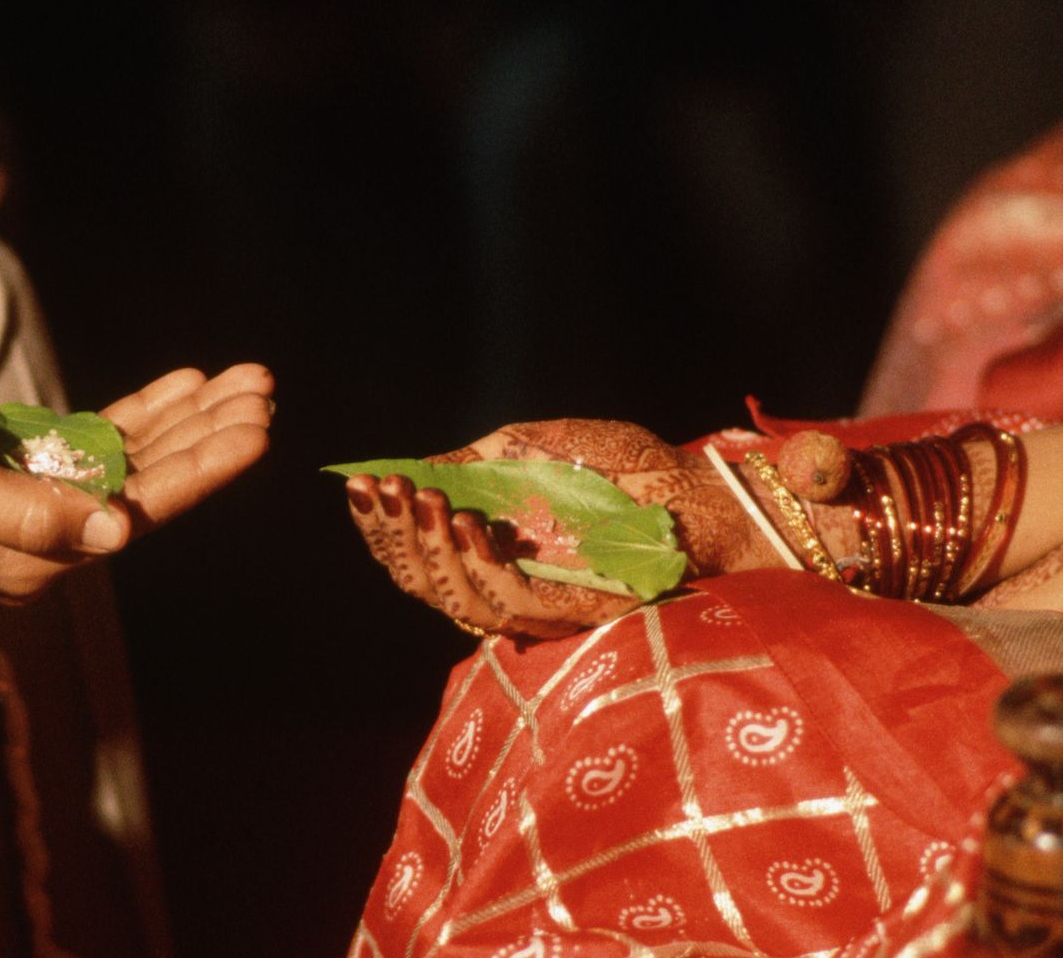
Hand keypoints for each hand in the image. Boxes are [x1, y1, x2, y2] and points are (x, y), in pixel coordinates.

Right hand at [0, 364, 271, 598]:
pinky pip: (101, 443)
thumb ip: (27, 516)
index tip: (255, 431)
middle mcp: (46, 540)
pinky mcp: (25, 470)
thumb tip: (116, 535)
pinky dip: (145, 413)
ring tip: (244, 380)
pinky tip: (185, 381)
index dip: (203, 470)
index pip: (140, 512)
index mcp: (33, 558)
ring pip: (135, 462)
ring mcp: (39, 504)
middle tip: (263, 389)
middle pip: (151, 486)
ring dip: (189, 419)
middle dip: (210, 436)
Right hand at [345, 419, 788, 638]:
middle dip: (394, 534)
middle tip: (385, 488)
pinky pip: (509, 606)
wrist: (703, 491)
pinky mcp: (573, 617)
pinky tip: (472, 524)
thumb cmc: (631, 466)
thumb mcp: (540, 445)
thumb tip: (416, 468)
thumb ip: (480, 460)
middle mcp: (506, 585)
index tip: (358, 483)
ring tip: (424, 499)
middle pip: (422, 583)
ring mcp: (538, 606)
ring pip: (455, 599)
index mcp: (491, 549)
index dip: (380, 524)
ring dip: (431, 548)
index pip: (416, 553)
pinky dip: (481, 566)